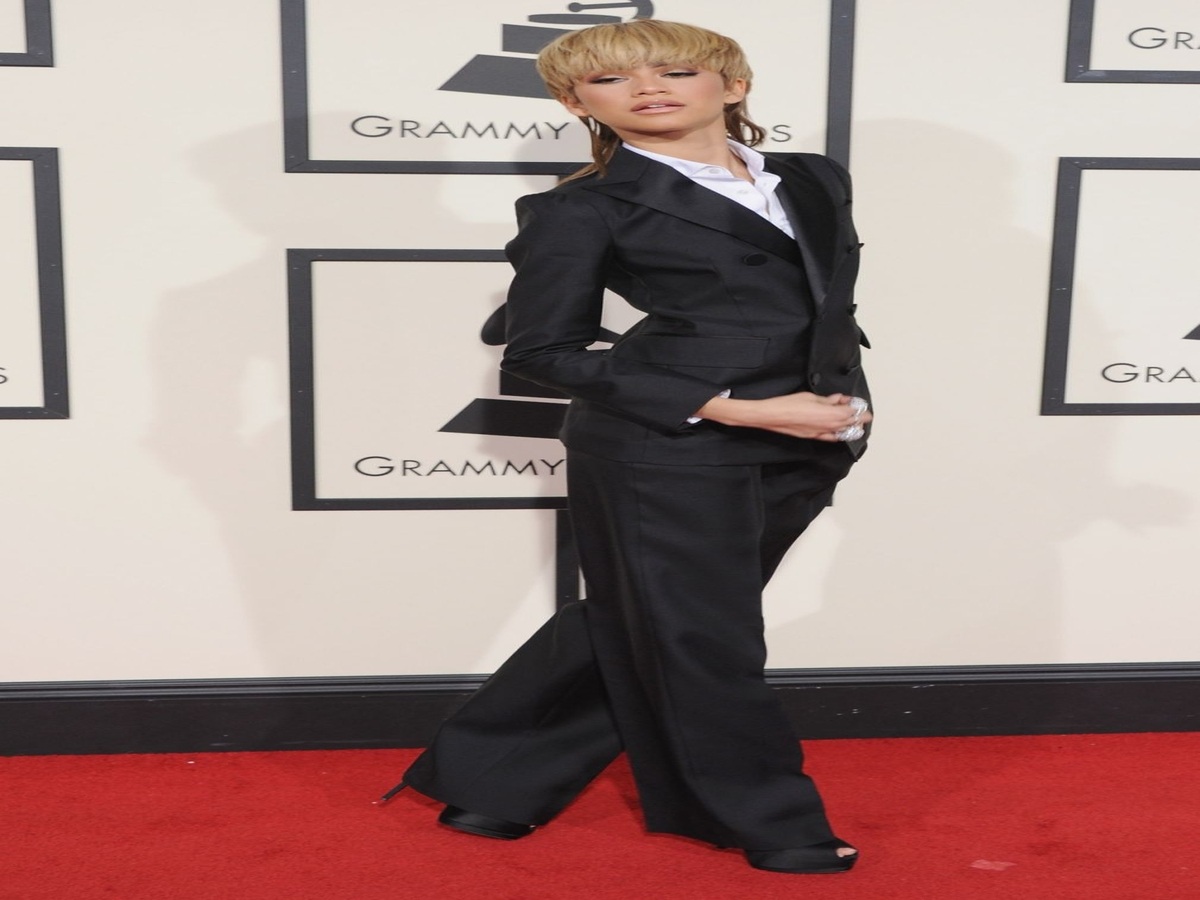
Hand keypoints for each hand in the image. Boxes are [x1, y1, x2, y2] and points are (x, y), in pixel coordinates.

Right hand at [695, 391, 870, 440]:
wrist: (772, 416)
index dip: (860, 410)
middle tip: (865, 414)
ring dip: (850, 427)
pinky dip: (838, 434)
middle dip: (859, 419)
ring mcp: (821, 433)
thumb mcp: (810, 397)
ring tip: (855, 423)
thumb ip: (827, 400)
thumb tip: (837, 399)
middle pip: (850, 424)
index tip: (864, 406)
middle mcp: (828, 426)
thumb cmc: (788, 405)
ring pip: (842, 432)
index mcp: (830, 414)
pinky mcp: (813, 437)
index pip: (852, 413)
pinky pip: (830, 437)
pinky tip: (839, 431)